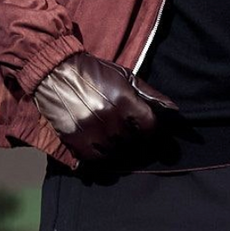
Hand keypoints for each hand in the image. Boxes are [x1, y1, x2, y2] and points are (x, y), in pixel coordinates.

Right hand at [31, 50, 183, 162]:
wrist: (55, 71)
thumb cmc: (94, 72)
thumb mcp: (124, 77)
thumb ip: (149, 94)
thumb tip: (173, 109)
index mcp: (124, 100)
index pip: (150, 128)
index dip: (153, 132)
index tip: (149, 132)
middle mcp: (109, 117)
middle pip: (134, 143)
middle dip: (135, 140)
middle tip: (130, 135)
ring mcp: (91, 130)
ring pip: (116, 153)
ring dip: (118, 149)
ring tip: (114, 138)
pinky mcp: (74, 139)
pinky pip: (95, 159)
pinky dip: (100, 155)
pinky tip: (100, 145)